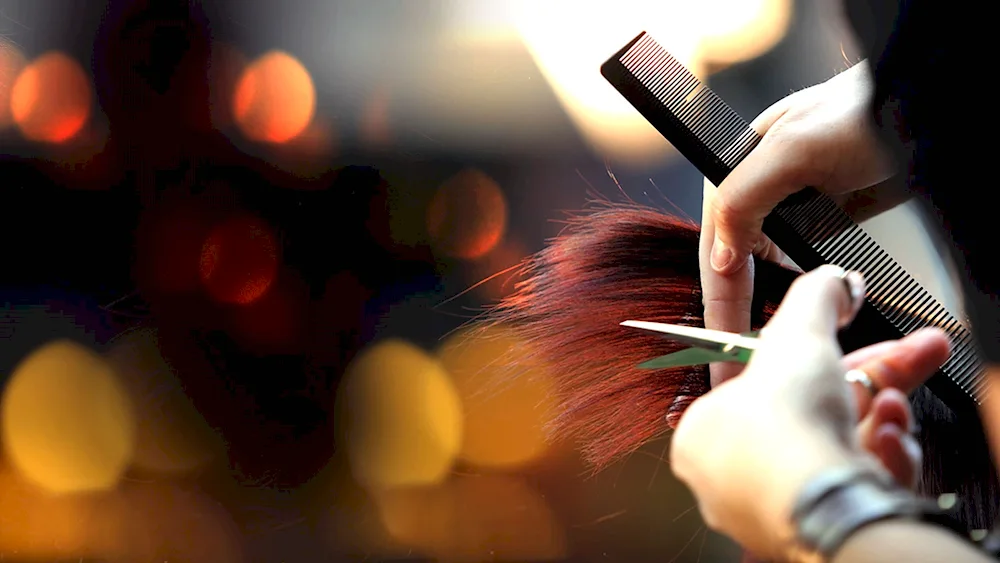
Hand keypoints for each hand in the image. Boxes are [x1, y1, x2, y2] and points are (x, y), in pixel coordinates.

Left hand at [670, 266, 949, 559]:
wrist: (817, 500)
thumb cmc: (783, 426)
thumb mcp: (797, 334)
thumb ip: (815, 299)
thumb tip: (835, 279)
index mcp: (703, 433)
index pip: (768, 386)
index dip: (822, 358)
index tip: (860, 346)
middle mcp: (732, 476)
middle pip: (812, 415)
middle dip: (872, 382)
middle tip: (915, 356)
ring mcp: (772, 506)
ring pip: (836, 451)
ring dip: (877, 421)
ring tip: (894, 405)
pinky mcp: (816, 530)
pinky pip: (850, 487)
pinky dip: (878, 460)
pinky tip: (889, 443)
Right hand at [700, 60, 893, 384]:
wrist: (931, 102)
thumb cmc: (869, 108)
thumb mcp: (795, 149)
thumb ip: (743, 198)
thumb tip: (718, 256)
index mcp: (739, 166)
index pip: (716, 241)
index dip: (718, 293)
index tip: (721, 341)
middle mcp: (762, 187)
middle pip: (737, 259)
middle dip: (738, 306)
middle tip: (739, 355)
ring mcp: (797, 203)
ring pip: (768, 266)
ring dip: (769, 302)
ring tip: (761, 346)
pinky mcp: (829, 215)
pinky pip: (804, 263)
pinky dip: (804, 291)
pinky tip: (803, 314)